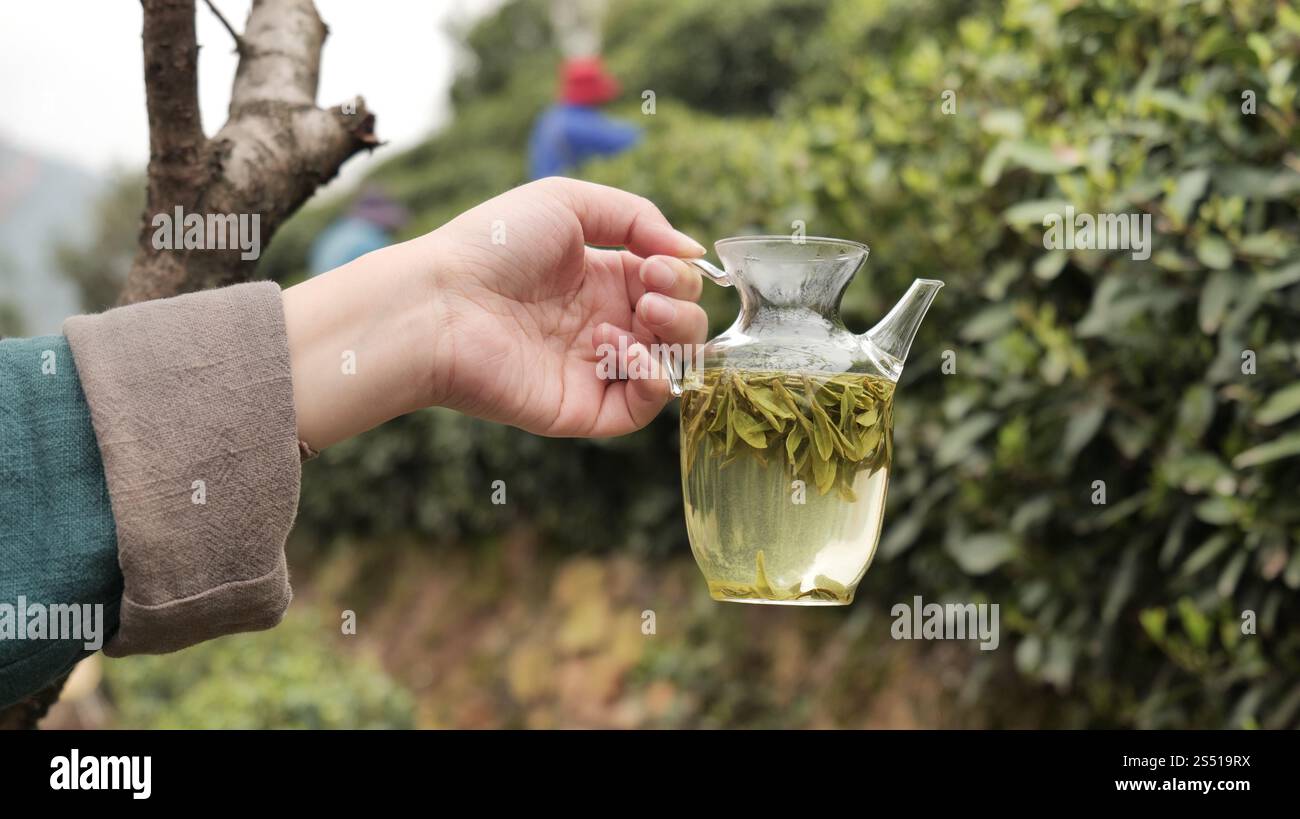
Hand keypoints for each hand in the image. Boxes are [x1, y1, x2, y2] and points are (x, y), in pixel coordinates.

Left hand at [283, 178, 708, 448]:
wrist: (441, 303)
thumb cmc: (494, 244)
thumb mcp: (568, 203)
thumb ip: (638, 217)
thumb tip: (693, 251)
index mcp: (599, 279)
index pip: (667, 284)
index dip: (677, 274)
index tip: (656, 263)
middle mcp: (601, 324)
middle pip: (679, 326)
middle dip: (682, 305)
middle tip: (651, 292)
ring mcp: (593, 369)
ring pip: (671, 366)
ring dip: (677, 337)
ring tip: (647, 315)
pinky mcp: (582, 407)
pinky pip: (640, 408)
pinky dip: (654, 381)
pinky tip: (626, 351)